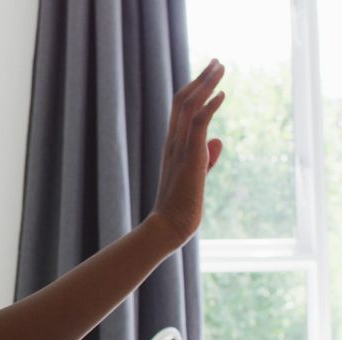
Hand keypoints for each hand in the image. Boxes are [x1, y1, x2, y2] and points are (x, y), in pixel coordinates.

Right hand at [149, 58, 226, 248]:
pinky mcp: (189, 156)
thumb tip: (216, 142)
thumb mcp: (197, 177)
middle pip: (182, 101)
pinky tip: (222, 94)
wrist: (169, 226)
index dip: (194, 90)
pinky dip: (209, 106)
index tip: (209, 75)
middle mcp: (173, 142)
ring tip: (220, 67)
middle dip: (200, 79)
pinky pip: (197, 124)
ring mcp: (179, 148)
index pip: (180, 110)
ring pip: (188, 106)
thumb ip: (205, 157)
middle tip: (217, 62)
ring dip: (205, 84)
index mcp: (173, 146)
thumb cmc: (181, 206)